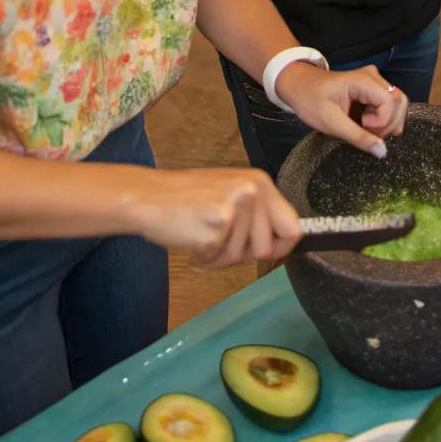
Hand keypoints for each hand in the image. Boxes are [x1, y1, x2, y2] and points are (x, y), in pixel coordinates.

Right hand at [130, 167, 301, 266]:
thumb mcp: (230, 196)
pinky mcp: (217, 223)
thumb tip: (287, 242)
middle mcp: (253, 190)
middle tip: (217, 237)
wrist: (148, 197)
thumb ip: (258, 216)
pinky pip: (219, 259)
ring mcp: (236, 206)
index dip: (282, 248)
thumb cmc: (187, 200)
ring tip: (201, 232)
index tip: (266, 253)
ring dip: (220, 255)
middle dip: (241, 253)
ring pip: (241, 257)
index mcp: (260, 182)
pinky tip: (190, 235)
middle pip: (267, 249)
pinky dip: (203, 257)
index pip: (293, 227)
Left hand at [276, 61, 407, 156]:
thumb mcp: (331, 122)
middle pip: (399, 101)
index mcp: (363, 81)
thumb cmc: (310, 101)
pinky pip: (389, 104)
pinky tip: (369, 126)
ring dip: (388, 122)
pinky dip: (384, 119)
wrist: (298, 85)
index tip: (363, 128)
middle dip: (388, 124)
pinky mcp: (373, 89)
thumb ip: (357, 137)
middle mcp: (374, 77)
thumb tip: (382, 152)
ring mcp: (374, 82)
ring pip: (398, 103)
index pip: (390, 102)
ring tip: (368, 131)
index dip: (382, 122)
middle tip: (368, 134)